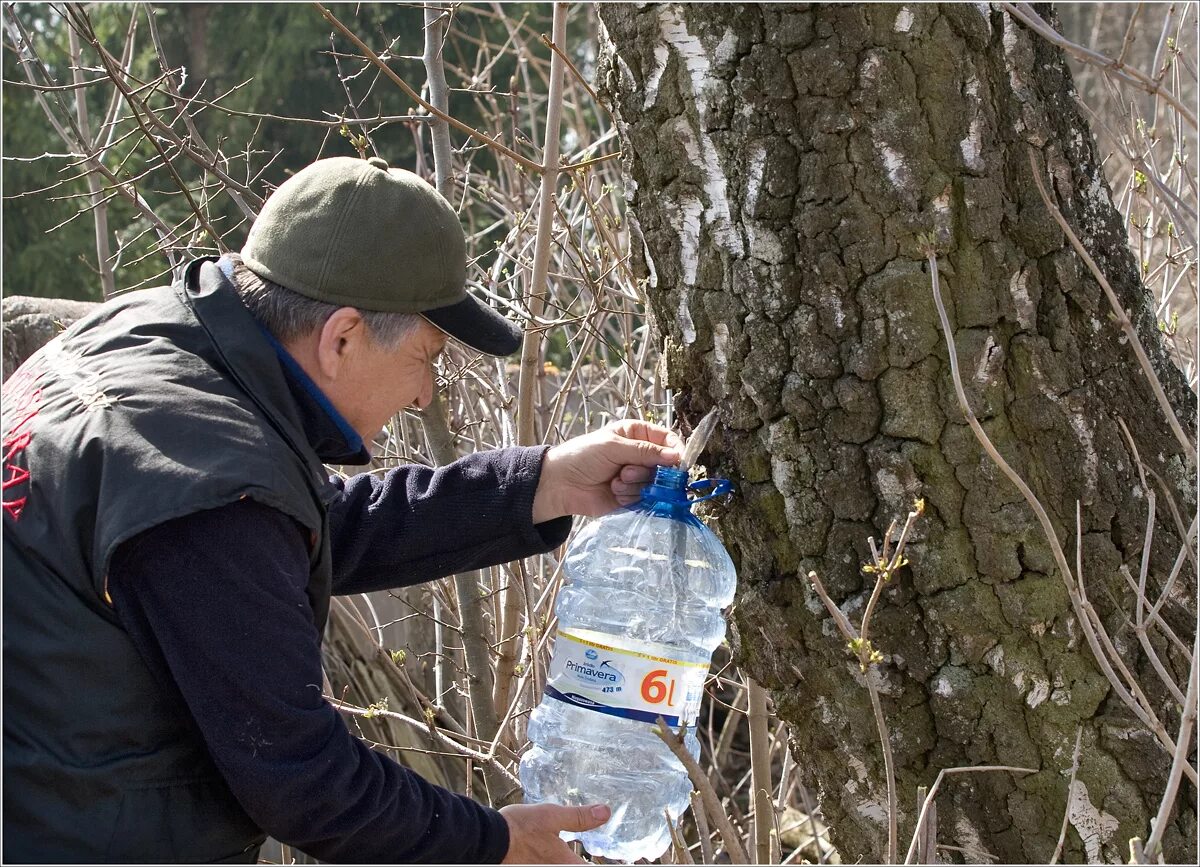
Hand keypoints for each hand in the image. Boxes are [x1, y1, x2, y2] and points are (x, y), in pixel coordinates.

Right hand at [499, 802, 610, 863]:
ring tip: (582, 849)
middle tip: (599, 850)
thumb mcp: (552, 816)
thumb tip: (605, 812)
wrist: (490, 839)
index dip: (605, 862)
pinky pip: (555, 865)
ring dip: (576, 859)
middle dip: (589, 861)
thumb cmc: (520, 828)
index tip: (615, 856)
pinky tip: (561, 849)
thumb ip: (580, 818)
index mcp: (566, 864)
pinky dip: (564, 859)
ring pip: (567, 866)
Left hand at [532, 420, 683, 521]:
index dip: (676, 450)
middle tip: (626, 471)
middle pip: (665, 465)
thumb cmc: (582, 456)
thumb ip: (646, 451)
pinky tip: (613, 491)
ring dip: (635, 484)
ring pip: (655, 483)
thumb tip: (676, 457)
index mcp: (636, 434)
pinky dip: (630, 496)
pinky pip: (644, 498)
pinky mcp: (632, 496)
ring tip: (614, 481)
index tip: (678, 462)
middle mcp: (640, 455)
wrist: (560, 484)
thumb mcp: (613, 446)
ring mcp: (637, 477)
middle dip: (647, 470)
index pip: (668, 439)